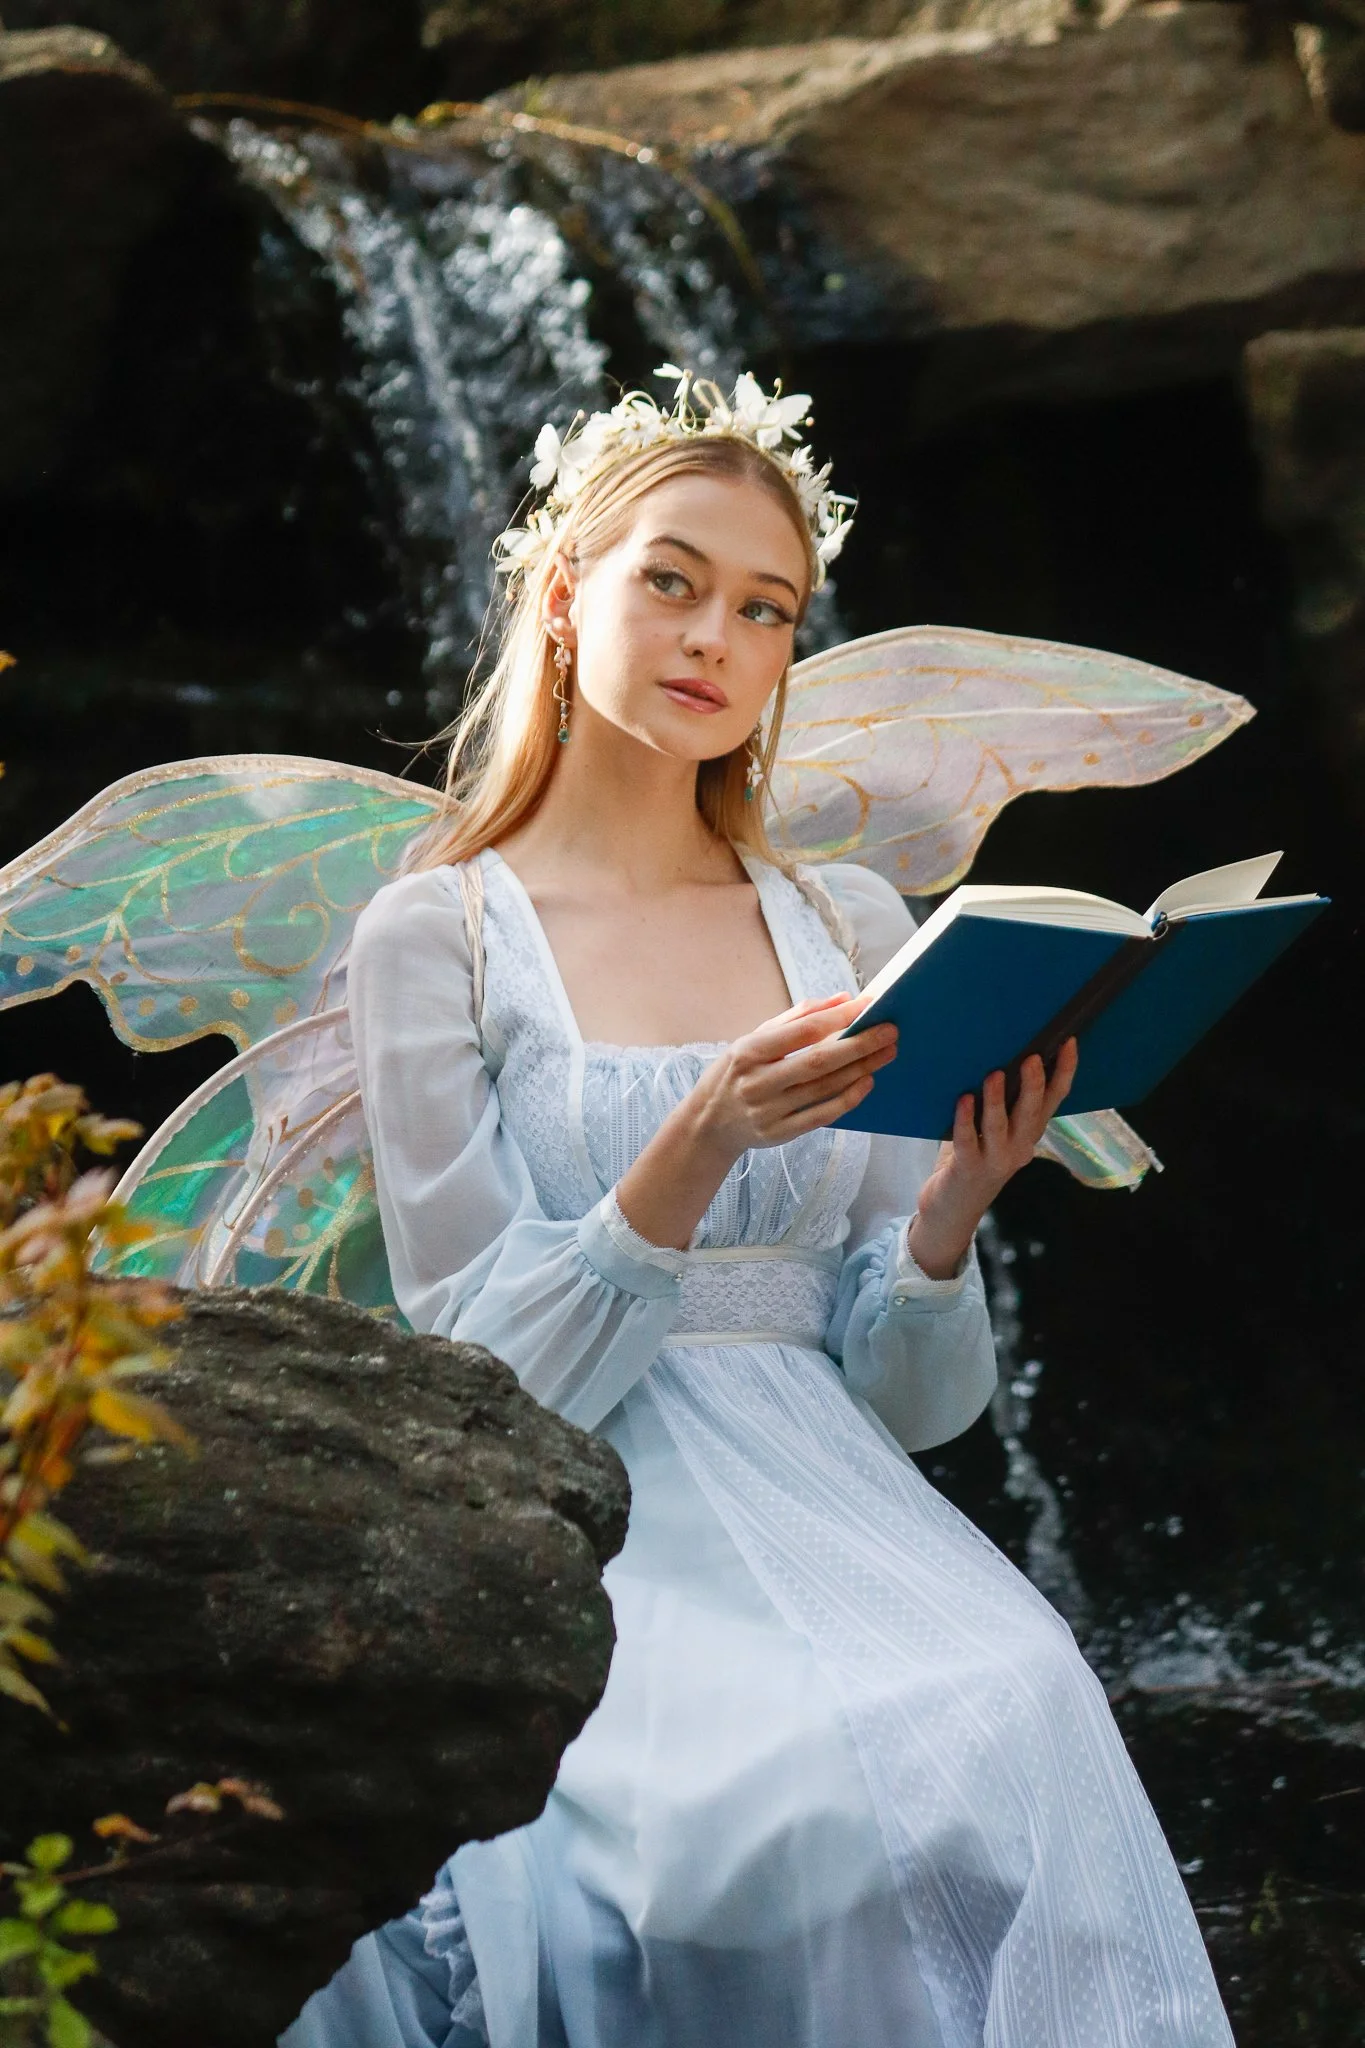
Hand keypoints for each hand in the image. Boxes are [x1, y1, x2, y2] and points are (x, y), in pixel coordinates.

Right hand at [688, 994, 898, 1166]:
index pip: (802, 1031)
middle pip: (819, 1061)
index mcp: (749, 1051)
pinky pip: (822, 1115)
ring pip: (825, 1088)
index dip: (838, 1018)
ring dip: (861, 1069)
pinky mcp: (780, 1134)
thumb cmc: (737, 1072)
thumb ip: (797, 1018)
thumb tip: (841, 999)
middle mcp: (758, 1082)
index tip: (868, 1006)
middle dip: (859, 1044)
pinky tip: (867, 1081)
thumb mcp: (753, 1038)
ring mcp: (769, 1111)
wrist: (708, 1123)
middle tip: (890, 1031)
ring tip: (887, 1052)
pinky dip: (848, 1098)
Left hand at [908, 1040, 1078, 1279]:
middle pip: (1032, 1113)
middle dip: (1034, 1085)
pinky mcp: (968, 1168)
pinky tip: (963, 1100)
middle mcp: (1018, 1147)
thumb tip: (996, 1055)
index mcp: (1028, 1134)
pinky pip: (967, 1141)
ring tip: (994, 1075)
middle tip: (1032, 1058)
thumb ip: (997, 1101)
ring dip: (997, 1100)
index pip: (1053, 1101)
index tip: (1068, 1043)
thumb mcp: (992, 1130)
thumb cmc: (971, 1160)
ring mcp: (995, 1160)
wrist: (952, 1210)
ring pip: (1000, 1126)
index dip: (1063, 1073)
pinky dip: (965, 1120)